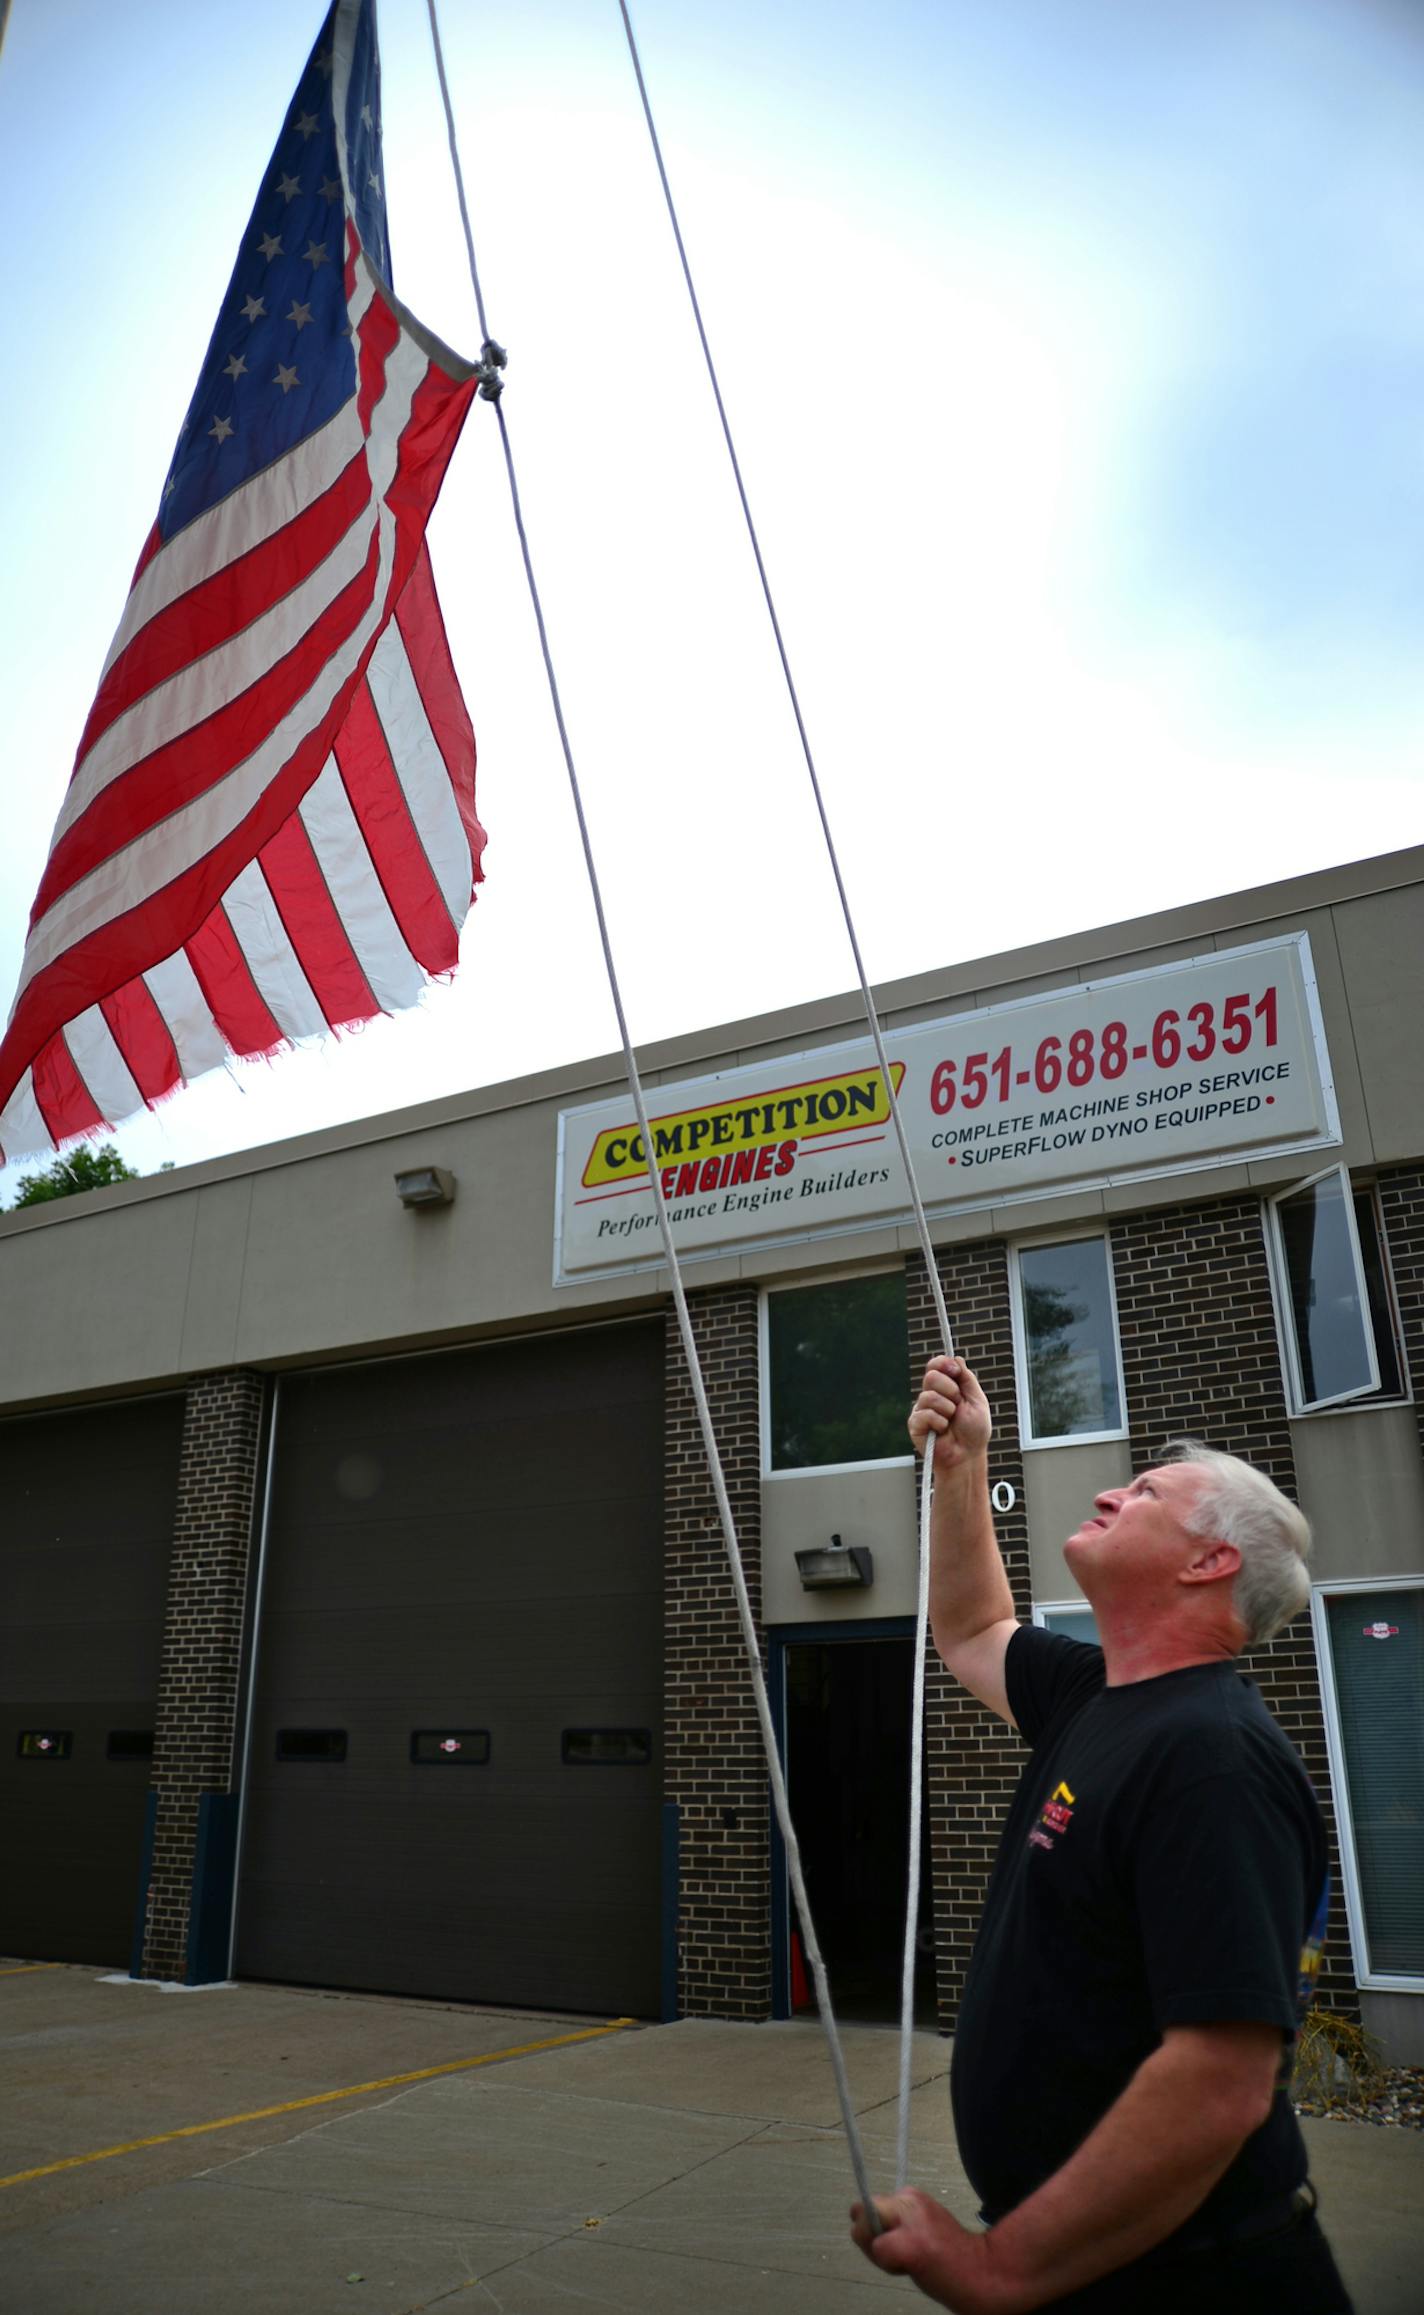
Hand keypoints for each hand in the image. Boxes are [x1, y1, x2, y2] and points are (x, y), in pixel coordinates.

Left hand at [850, 2192, 1002, 2311]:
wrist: (984, 2273)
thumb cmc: (951, 2259)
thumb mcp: (920, 2228)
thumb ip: (893, 2223)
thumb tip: (858, 2220)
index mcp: (911, 2195)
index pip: (870, 2204)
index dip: (875, 2229)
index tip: (898, 2242)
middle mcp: (909, 2200)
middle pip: (860, 2211)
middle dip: (869, 2238)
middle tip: (900, 2256)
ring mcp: (910, 2221)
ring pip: (863, 2231)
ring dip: (878, 2255)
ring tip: (909, 2263)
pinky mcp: (912, 2244)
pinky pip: (879, 2250)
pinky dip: (887, 2264)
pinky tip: (910, 2268)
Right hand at [909, 1357, 992, 1473]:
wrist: (968, 1455)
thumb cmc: (974, 1431)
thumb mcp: (977, 1400)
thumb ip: (966, 1379)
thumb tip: (956, 1358)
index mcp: (946, 1387)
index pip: (935, 1365)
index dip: (943, 1363)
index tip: (955, 1371)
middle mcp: (931, 1395)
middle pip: (931, 1376)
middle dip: (950, 1390)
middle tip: (958, 1405)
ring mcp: (921, 1409)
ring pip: (929, 1396)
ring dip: (947, 1410)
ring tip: (951, 1422)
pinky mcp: (915, 1424)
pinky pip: (925, 1414)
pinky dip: (939, 1423)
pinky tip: (942, 1431)